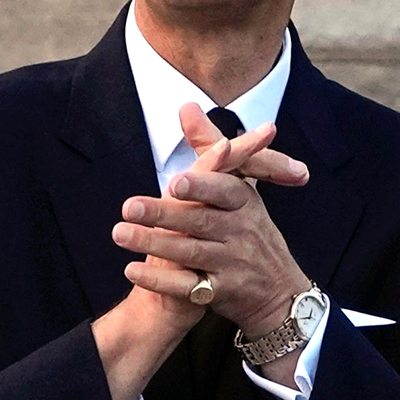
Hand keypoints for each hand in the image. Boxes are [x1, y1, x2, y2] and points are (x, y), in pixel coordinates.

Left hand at [92, 117, 308, 399]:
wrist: (279, 294)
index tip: (175, 183)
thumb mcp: (240, 190)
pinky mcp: (223, 293)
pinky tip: (131, 269)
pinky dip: (159, 279)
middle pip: (200, 221)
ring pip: (190, 252)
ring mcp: (234, 264)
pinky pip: (188, 288)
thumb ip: (210, 150)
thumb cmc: (250, 234)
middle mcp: (241, 233)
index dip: (201, 187)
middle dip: (164, 214)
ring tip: (119, 233)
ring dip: (153, 244)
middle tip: (128, 206)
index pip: (224, 191)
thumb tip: (186, 105)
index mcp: (245, 204)